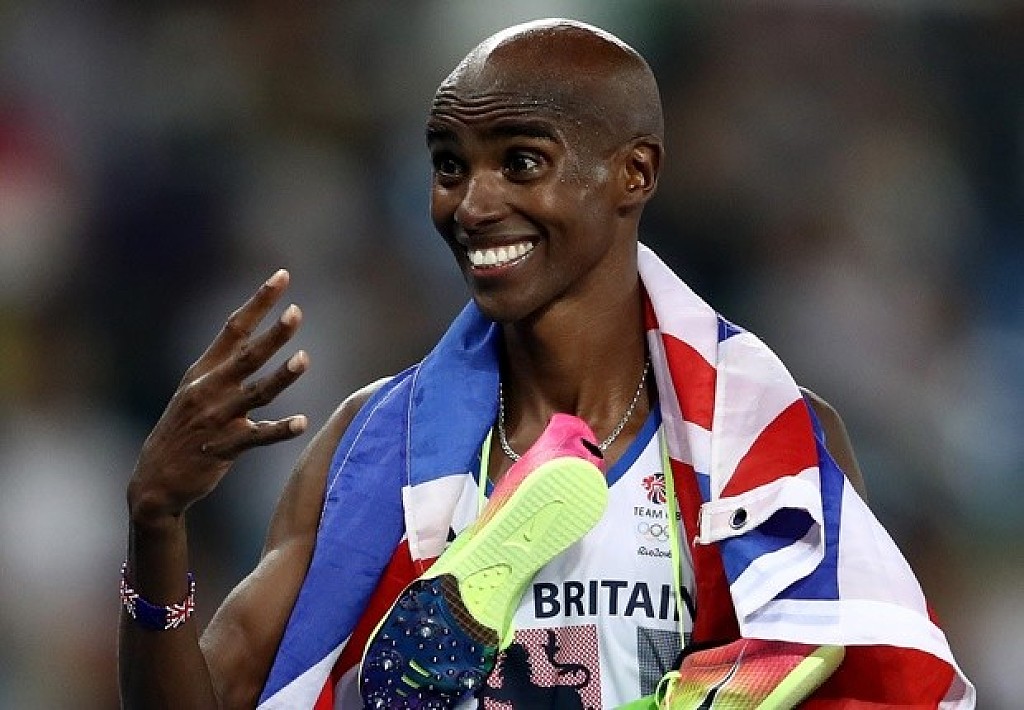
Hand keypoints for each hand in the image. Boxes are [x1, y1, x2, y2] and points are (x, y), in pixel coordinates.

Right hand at [128, 269, 308, 523]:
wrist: (155, 480)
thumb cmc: (184, 430)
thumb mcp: (196, 391)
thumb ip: (226, 366)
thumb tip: (258, 339)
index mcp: (203, 370)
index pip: (234, 327)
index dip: (259, 301)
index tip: (282, 277)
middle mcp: (209, 389)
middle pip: (246, 356)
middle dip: (272, 334)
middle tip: (296, 312)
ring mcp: (216, 418)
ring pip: (255, 393)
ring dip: (281, 376)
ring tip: (304, 358)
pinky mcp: (223, 447)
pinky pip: (257, 436)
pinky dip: (279, 429)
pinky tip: (301, 422)